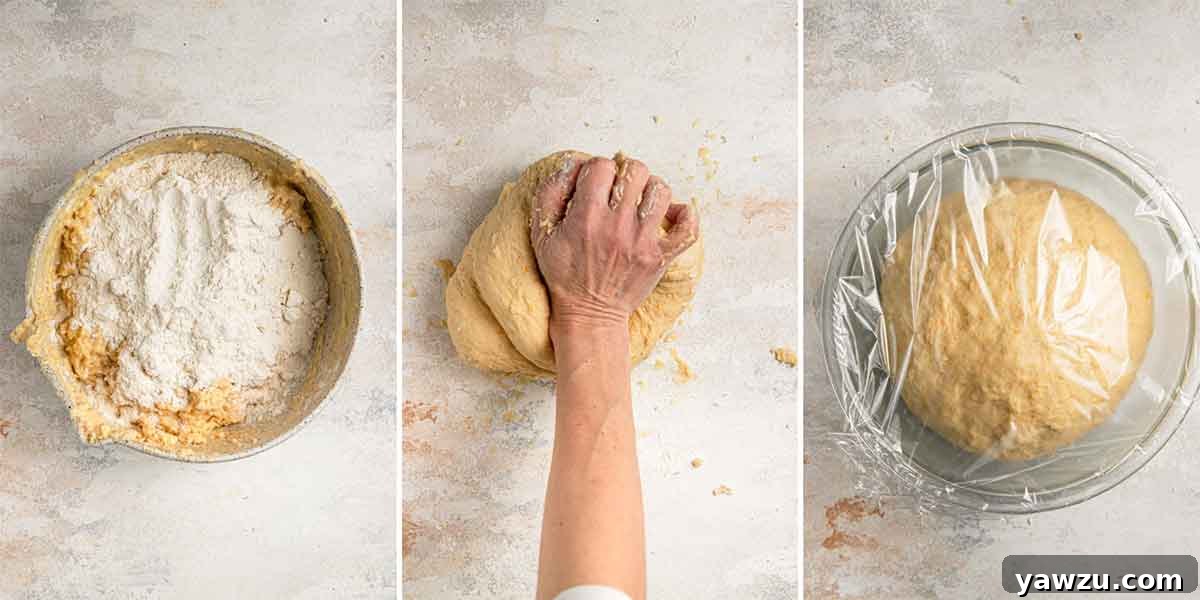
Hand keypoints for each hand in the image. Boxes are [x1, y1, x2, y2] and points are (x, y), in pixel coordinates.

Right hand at [531, 154, 699, 332]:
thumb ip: (550, 193)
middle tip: (618, 189)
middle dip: (625, 174)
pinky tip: (671, 214)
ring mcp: (643, 241)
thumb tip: (572, 166)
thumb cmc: (565, 275)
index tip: (595, 183)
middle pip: (636, 171)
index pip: (602, 166)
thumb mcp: (541, 234)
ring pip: (661, 191)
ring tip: (640, 201)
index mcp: (587, 217)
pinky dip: (685, 215)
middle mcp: (618, 226)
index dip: (597, 169)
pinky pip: (688, 228)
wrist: (589, 314)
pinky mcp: (661, 257)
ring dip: (650, 190)